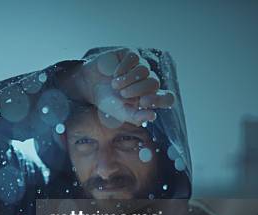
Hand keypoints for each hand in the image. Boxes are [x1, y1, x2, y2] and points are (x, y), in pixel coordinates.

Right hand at [59, 48, 174, 125]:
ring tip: (115, 85)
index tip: (144, 102)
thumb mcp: (120, 112)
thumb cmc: (108, 100)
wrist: (90, 86)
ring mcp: (140, 66)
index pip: (167, 98)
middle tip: (123, 95)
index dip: (160, 99)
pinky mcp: (130, 55)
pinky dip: (123, 68)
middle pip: (155, 83)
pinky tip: (114, 74)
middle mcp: (147, 81)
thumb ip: (136, 116)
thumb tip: (153, 116)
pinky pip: (133, 58)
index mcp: (149, 97)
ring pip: (144, 70)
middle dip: (138, 90)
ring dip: (128, 79)